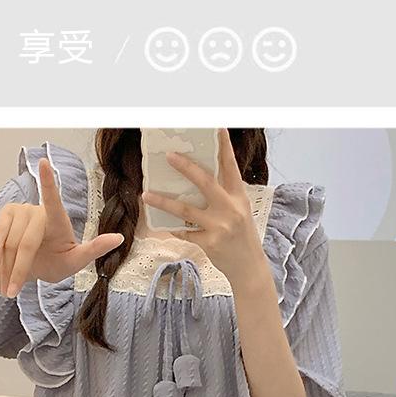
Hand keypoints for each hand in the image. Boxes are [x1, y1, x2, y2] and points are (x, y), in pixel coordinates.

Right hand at [0, 157, 123, 295]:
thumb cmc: (55, 264)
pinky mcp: (6, 214)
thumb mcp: (75, 262)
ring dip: (8, 267)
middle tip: (14, 291)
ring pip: (10, 242)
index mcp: (58, 221)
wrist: (26, 269)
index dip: (47, 182)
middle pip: (27, 243)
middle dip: (20, 269)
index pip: (53, 201)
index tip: (44, 162)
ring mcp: (21, 211)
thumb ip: (94, 250)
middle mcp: (39, 211)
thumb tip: (120, 237)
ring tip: (11, 282)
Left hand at [141, 128, 265, 286]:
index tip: (217, 129)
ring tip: (146, 194)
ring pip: (185, 210)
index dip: (224, 147)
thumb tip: (200, 179)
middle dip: (185, 167)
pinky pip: (185, 232)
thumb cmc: (243, 237)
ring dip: (163, 202)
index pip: (231, 167)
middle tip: (168, 155)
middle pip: (205, 182)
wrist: (249, 267)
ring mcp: (219, 226)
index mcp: (238, 197)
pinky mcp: (209, 243)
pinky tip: (164, 226)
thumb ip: (225, 196)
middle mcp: (230, 209)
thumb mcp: (241, 211)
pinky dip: (174, 229)